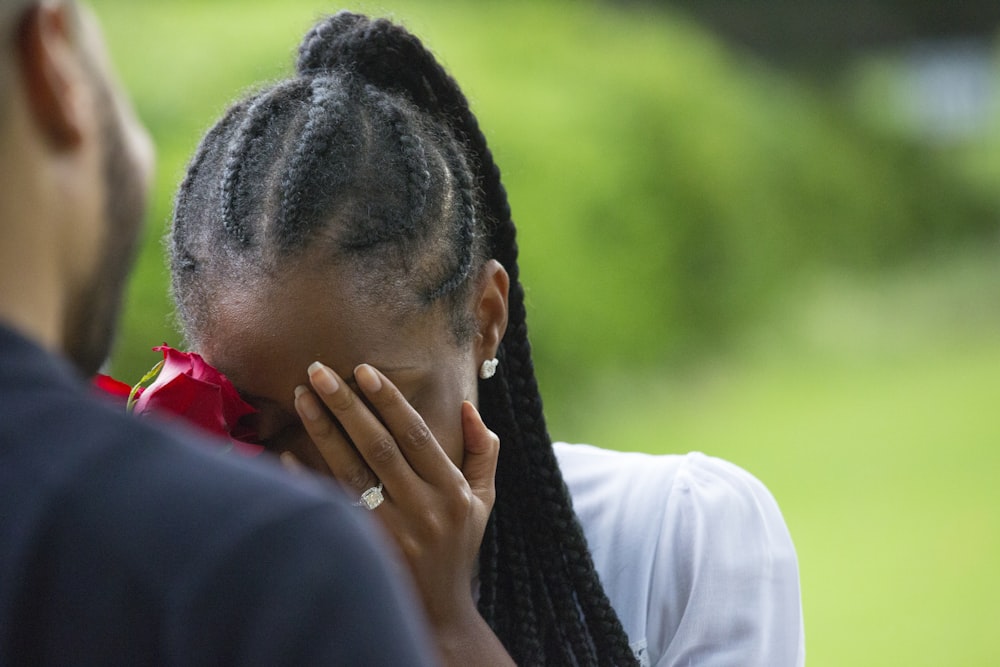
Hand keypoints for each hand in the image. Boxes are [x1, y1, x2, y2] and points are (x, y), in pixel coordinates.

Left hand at [291, 361, 498, 630]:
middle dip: (347, 404)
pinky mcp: (367, 548)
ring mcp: (393, 531)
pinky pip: (332, 505)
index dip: (390, 401)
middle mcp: (423, 509)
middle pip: (379, 446)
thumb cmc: (459, 546)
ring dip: (324, 431)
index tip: (364, 370)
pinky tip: (284, 453)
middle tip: (318, 370)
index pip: (417, 435)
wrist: (440, 611)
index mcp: (452, 490)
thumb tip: (467, 406)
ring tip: (302, 397)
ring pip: (352, 471)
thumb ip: (484, 452)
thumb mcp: (484, 499)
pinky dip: (307, 479)